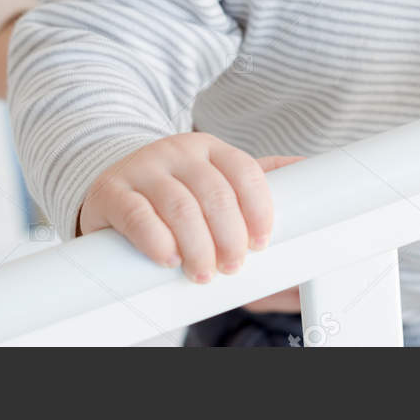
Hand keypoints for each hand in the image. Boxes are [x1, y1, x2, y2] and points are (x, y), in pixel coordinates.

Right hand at [76, 134, 301, 282]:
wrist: (112, 184)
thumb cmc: (174, 188)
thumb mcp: (215, 177)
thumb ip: (257, 177)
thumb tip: (308, 169)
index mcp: (209, 147)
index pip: (244, 170)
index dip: (258, 209)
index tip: (262, 243)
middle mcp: (177, 151)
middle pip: (215, 193)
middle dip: (230, 236)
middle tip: (232, 266)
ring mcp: (142, 167)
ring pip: (179, 207)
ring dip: (198, 246)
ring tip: (202, 272)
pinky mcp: (111, 191)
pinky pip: (137, 215)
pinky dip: (157, 240)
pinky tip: (168, 258)